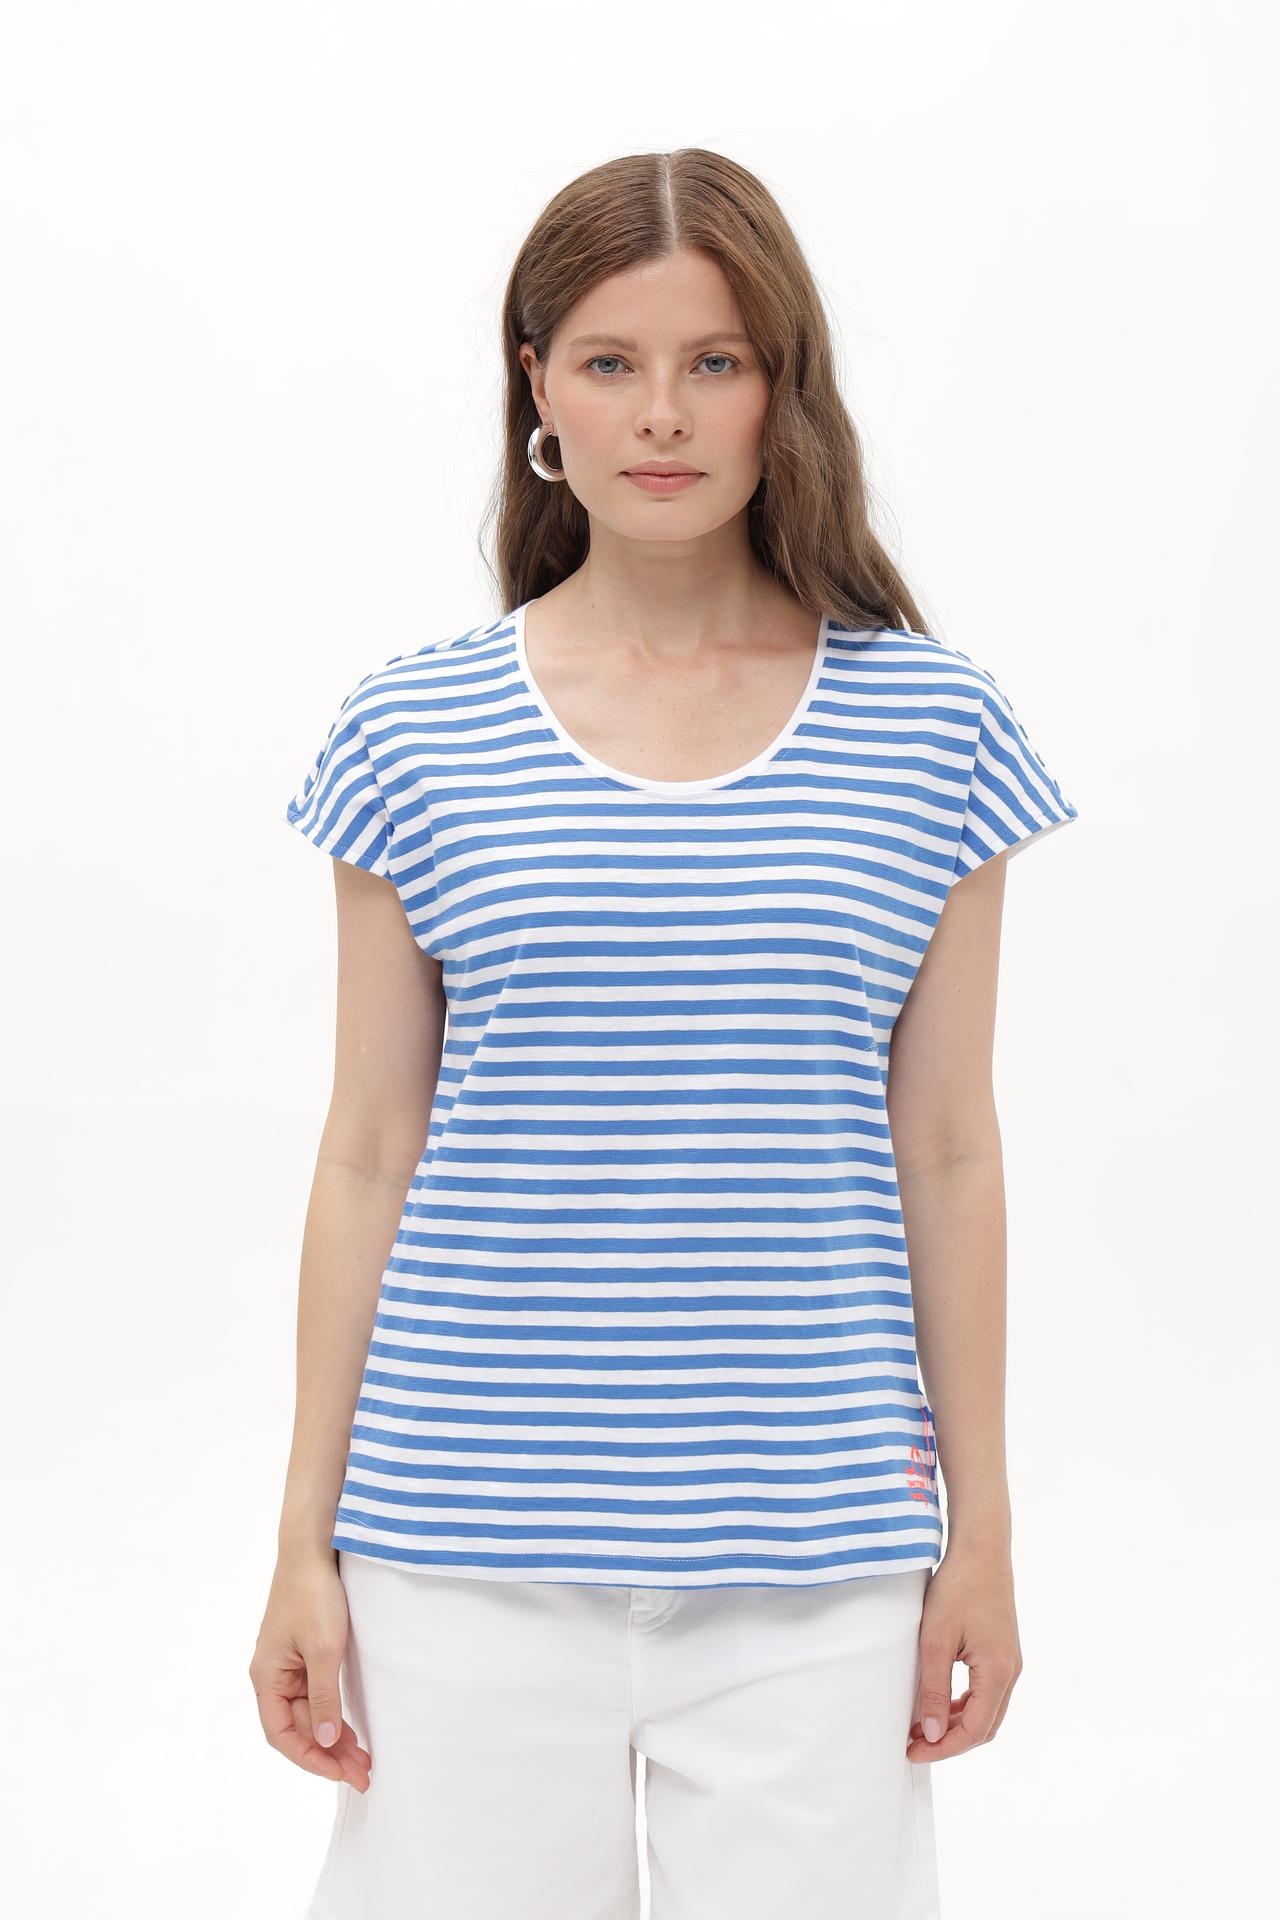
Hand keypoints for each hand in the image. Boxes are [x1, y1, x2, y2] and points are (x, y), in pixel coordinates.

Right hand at [249, 1553, 371, 1791]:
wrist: (315, 1547)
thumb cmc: (313, 1594)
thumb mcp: (324, 1649)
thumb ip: (324, 1698)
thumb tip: (325, 1742)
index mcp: (267, 1677)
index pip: (282, 1734)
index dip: (309, 1758)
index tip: (340, 1773)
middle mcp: (274, 1675)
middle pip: (299, 1728)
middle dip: (329, 1754)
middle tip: (364, 1774)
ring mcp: (290, 1664)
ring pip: (311, 1713)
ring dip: (335, 1737)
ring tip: (364, 1760)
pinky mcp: (306, 1653)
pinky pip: (318, 1694)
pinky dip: (335, 1713)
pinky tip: (353, 1729)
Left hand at [906, 1541, 1022, 1762]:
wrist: (981, 1548)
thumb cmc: (958, 1588)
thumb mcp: (936, 1640)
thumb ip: (933, 1688)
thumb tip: (930, 1733)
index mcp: (998, 1673)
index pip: (973, 1731)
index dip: (942, 1748)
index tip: (912, 1752)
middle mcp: (1011, 1672)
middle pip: (984, 1726)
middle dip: (949, 1741)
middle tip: (914, 1744)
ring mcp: (1009, 1661)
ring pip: (986, 1710)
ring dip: (956, 1723)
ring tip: (921, 1726)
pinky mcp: (1002, 1650)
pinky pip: (986, 1691)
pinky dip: (963, 1704)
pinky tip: (939, 1701)